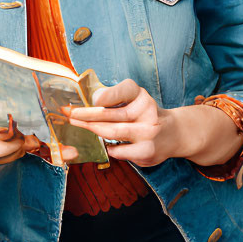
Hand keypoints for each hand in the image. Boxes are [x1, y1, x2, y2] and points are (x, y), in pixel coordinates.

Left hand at [67, 79, 181, 167]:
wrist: (173, 133)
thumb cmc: (144, 113)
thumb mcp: (134, 98)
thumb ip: (114, 96)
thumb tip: (91, 99)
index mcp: (142, 95)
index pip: (124, 90)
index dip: (107, 95)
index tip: (91, 98)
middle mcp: (147, 111)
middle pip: (111, 114)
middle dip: (86, 115)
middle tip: (69, 114)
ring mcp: (147, 132)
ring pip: (112, 132)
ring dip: (91, 129)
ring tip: (77, 125)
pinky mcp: (146, 151)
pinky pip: (119, 151)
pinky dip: (108, 147)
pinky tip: (102, 143)